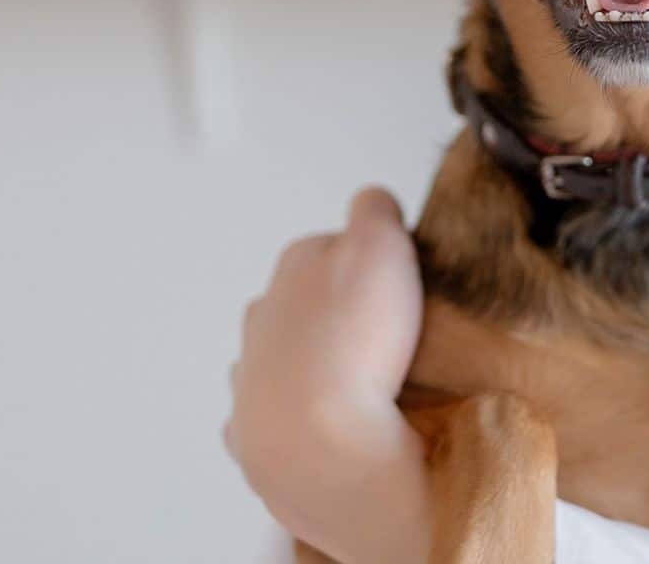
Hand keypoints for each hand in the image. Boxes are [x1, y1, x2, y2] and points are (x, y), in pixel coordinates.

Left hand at [224, 188, 432, 563]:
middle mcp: (261, 314)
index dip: (373, 260)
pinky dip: (296, 413)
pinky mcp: (247, 433)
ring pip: (283, 356)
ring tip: (363, 387)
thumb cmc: (357, 341)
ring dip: (314, 362)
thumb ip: (374, 211)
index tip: (400, 284)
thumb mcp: (381, 245)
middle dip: (338, 311)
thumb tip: (369, 203)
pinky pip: (272, 413)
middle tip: (387, 337)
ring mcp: (249, 376)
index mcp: (295, 264)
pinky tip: (331, 423)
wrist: (322, 445)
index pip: (337, 243)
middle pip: (304, 299)